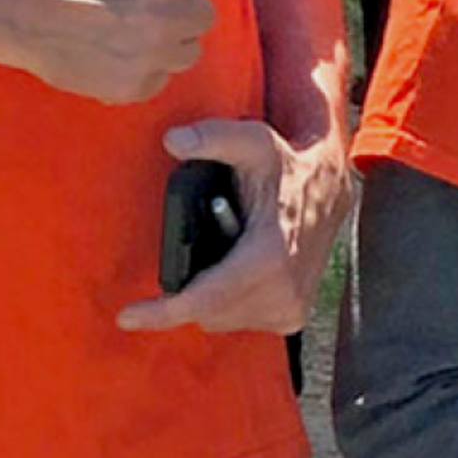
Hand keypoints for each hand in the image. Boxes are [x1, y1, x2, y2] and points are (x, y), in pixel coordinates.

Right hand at [0, 0, 213, 100]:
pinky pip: (161, 79)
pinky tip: (118, 47)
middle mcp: (165, 21)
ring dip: (168, 36)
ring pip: (187, 50)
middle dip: (174, 1)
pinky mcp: (130, 89)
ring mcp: (148, 59)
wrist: (14, 5)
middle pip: (200, 14)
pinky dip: (146, 68)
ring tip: (133, 21)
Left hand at [116, 114, 348, 335]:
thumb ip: (211, 138)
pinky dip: (227, 301)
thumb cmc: (286, 166)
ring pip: (222, 319)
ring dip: (209, 294)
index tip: (127, 317)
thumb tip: (172, 140)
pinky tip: (232, 268)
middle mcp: (283, 293)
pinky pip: (241, 320)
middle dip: (189, 287)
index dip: (163, 312)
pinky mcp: (293, 317)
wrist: (330, 189)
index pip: (205, 298)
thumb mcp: (252, 140)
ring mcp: (290, 310)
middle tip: (200, 241)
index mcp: (270, 258)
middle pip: (208, 311)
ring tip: (222, 249)